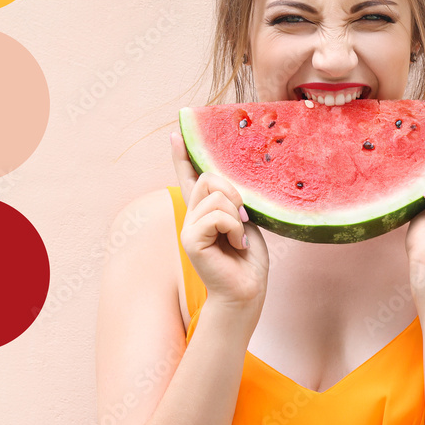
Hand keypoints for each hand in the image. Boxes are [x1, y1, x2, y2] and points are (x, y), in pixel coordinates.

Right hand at [171, 130, 268, 310]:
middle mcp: (191, 216)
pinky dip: (234, 228)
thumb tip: (225, 182)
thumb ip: (230, 201)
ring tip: (239, 238)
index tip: (177, 133)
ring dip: (237, 217)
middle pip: (209, 178)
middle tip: (242, 221)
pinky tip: (237, 245)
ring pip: (216, 197)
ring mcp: (188, 228)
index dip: (183, 156)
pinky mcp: (190, 240)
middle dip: (233, 194)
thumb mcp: (243, 221)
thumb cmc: (247, 260)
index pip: (189, 177)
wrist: (246, 291)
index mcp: (203, 211)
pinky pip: (217, 215)